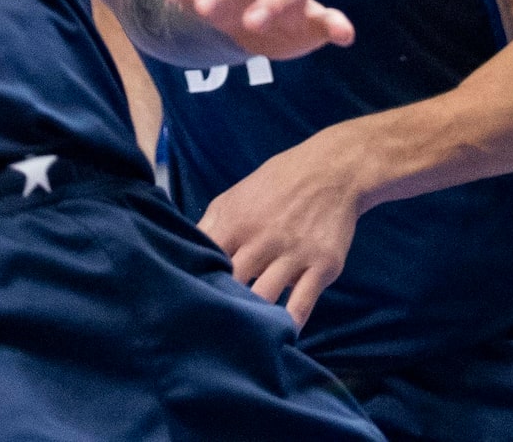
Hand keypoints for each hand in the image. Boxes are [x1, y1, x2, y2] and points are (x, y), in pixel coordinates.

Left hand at [197, 129, 365, 327]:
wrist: (331, 171)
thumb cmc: (275, 186)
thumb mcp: (233, 197)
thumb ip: (208, 227)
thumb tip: (181, 253)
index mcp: (234, 223)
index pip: (205, 261)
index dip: (194, 284)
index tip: (186, 303)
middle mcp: (262, 240)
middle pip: (232, 283)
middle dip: (220, 306)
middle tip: (210, 331)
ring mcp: (293, 254)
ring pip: (265, 298)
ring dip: (253, 320)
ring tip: (240, 340)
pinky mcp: (322, 266)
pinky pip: (303, 303)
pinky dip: (290, 324)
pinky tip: (281, 337)